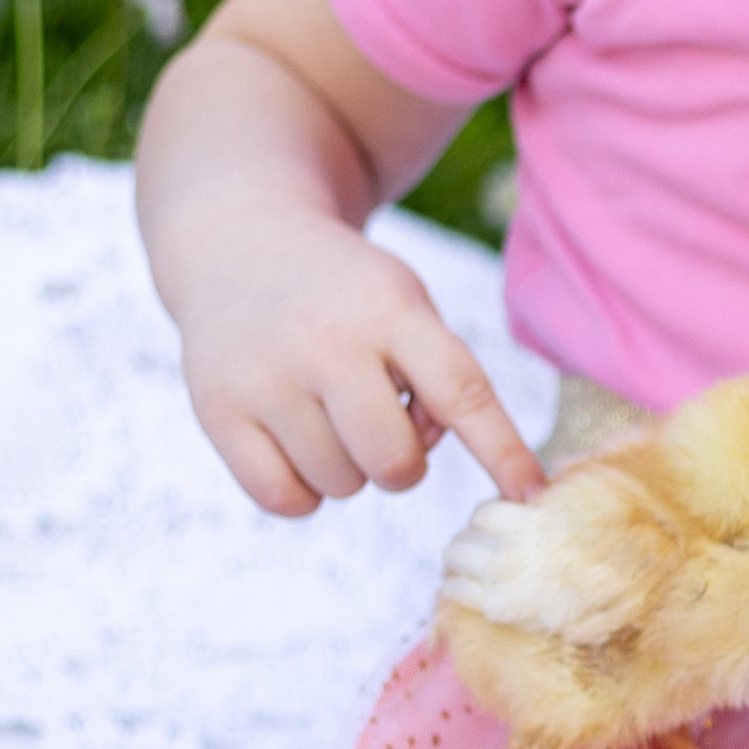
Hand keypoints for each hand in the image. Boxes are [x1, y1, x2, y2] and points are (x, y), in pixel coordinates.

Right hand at [174, 207, 547, 518]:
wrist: (237, 246)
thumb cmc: (347, 294)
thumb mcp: (403, 303)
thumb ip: (435, 377)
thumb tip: (421, 453)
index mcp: (389, 307)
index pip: (461, 391)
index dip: (501, 450)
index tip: (531, 494)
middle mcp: (324, 341)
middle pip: (395, 462)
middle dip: (404, 462)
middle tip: (382, 419)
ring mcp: (265, 378)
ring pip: (341, 485)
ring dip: (349, 466)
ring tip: (328, 411)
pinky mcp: (217, 411)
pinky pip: (286, 501)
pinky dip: (304, 490)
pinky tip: (297, 440)